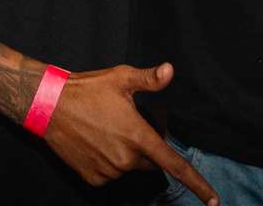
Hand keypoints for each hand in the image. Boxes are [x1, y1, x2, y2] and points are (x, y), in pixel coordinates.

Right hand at [44, 62, 217, 205]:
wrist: (48, 106)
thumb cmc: (87, 89)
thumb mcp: (121, 78)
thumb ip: (149, 79)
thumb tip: (170, 70)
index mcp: (138, 137)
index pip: (175, 165)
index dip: (197, 184)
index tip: (214, 200)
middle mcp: (125, 159)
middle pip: (150, 159)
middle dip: (146, 145)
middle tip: (129, 122)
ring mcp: (108, 171)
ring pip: (130, 166)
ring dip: (127, 153)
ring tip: (108, 128)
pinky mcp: (93, 179)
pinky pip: (112, 172)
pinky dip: (110, 161)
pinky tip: (97, 141)